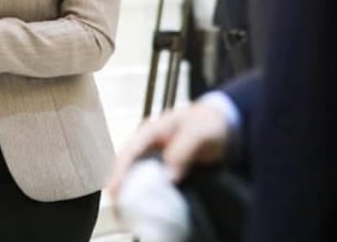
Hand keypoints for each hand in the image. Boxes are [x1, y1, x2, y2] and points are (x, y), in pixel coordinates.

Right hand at [107, 103, 228, 200]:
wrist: (223, 125)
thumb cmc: (207, 123)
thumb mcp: (197, 132)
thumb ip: (183, 150)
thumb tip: (170, 176)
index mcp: (150, 131)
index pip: (129, 151)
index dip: (119, 170)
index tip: (113, 190)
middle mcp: (147, 144)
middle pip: (126, 165)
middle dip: (119, 185)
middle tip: (117, 208)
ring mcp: (154, 156)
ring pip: (135, 175)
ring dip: (130, 191)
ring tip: (125, 212)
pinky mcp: (163, 168)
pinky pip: (150, 181)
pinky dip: (145, 194)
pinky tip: (145, 208)